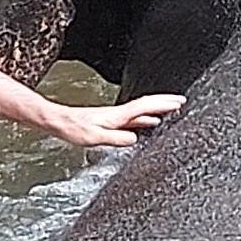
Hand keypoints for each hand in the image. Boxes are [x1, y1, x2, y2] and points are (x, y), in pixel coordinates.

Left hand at [62, 90, 182, 149]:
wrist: (59, 121)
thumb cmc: (74, 129)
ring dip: (157, 108)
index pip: (145, 107)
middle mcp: (118, 114)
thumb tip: (134, 139)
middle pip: (146, 105)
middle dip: (165, 102)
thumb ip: (116, 138)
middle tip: (181, 101)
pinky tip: (149, 123)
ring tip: (171, 110)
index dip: (162, 104)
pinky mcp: (111, 121)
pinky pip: (134, 117)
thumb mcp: (95, 137)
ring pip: (141, 110)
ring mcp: (115, 117)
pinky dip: (146, 117)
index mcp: (117, 116)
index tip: (179, 102)